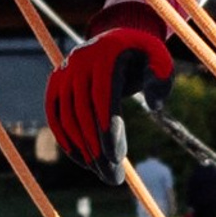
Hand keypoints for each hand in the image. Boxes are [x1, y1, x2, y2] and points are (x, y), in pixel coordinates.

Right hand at [45, 19, 172, 177]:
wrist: (117, 38)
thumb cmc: (144, 55)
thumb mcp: (160, 58)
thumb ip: (161, 77)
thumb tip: (154, 106)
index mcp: (106, 54)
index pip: (103, 97)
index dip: (108, 129)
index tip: (116, 159)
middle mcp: (79, 60)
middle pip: (83, 113)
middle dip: (96, 149)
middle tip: (113, 178)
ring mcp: (63, 71)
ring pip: (67, 117)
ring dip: (82, 149)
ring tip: (102, 173)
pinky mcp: (55, 83)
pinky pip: (54, 114)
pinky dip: (65, 139)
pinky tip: (82, 160)